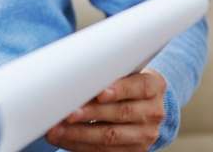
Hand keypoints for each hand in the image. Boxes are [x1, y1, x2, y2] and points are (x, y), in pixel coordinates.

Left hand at [45, 68, 166, 150]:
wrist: (143, 102)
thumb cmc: (126, 79)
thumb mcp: (125, 69)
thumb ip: (109, 70)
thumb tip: (76, 72)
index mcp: (154, 85)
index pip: (139, 87)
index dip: (119, 90)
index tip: (99, 93)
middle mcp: (153, 111)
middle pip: (121, 113)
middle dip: (91, 113)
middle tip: (68, 112)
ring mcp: (145, 134)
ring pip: (111, 135)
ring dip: (80, 133)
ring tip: (58, 129)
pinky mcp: (134, 150)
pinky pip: (105, 151)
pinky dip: (81, 144)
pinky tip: (64, 138)